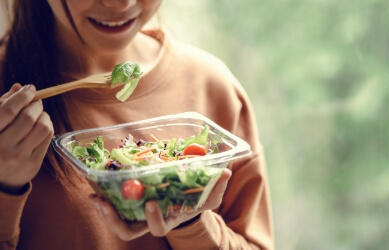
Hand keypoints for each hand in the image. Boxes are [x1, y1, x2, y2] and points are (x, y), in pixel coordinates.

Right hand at [0, 84, 53, 193]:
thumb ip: (3, 106)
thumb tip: (19, 87)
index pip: (7, 110)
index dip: (21, 96)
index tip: (30, 88)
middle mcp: (3, 147)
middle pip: (27, 118)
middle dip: (35, 105)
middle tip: (35, 101)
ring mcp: (19, 157)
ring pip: (42, 127)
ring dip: (44, 115)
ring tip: (38, 114)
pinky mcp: (34, 163)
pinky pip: (48, 137)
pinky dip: (48, 126)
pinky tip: (41, 125)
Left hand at [89, 168, 231, 240]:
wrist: (186, 199)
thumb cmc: (198, 199)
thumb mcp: (210, 195)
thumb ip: (217, 186)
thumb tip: (226, 172)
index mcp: (169, 220)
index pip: (158, 228)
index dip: (153, 218)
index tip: (150, 202)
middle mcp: (150, 221)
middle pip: (129, 231)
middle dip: (114, 220)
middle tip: (103, 203)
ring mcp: (139, 215)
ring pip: (118, 222)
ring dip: (104, 212)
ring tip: (95, 197)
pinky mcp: (131, 204)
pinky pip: (115, 205)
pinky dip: (105, 197)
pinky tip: (97, 184)